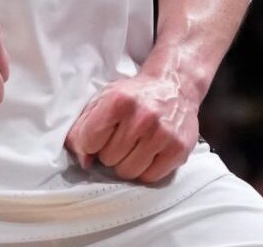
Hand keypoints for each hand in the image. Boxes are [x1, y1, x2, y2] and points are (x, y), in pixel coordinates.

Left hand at [65, 71, 200, 182]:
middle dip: (112, 151)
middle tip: (124, 136)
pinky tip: (151, 152)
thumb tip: (84, 161)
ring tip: (137, 145)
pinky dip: (147, 169)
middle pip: (109, 159)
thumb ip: (83, 128)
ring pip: (128, 172)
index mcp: (119, 101)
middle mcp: (143, 117)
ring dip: (128, 162)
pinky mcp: (179, 149)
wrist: (175, 85)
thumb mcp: (103, 100)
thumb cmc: (135, 95)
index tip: (100, 135)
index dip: (90, 142)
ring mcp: (163, 134)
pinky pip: (150, 178)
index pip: (88, 142)